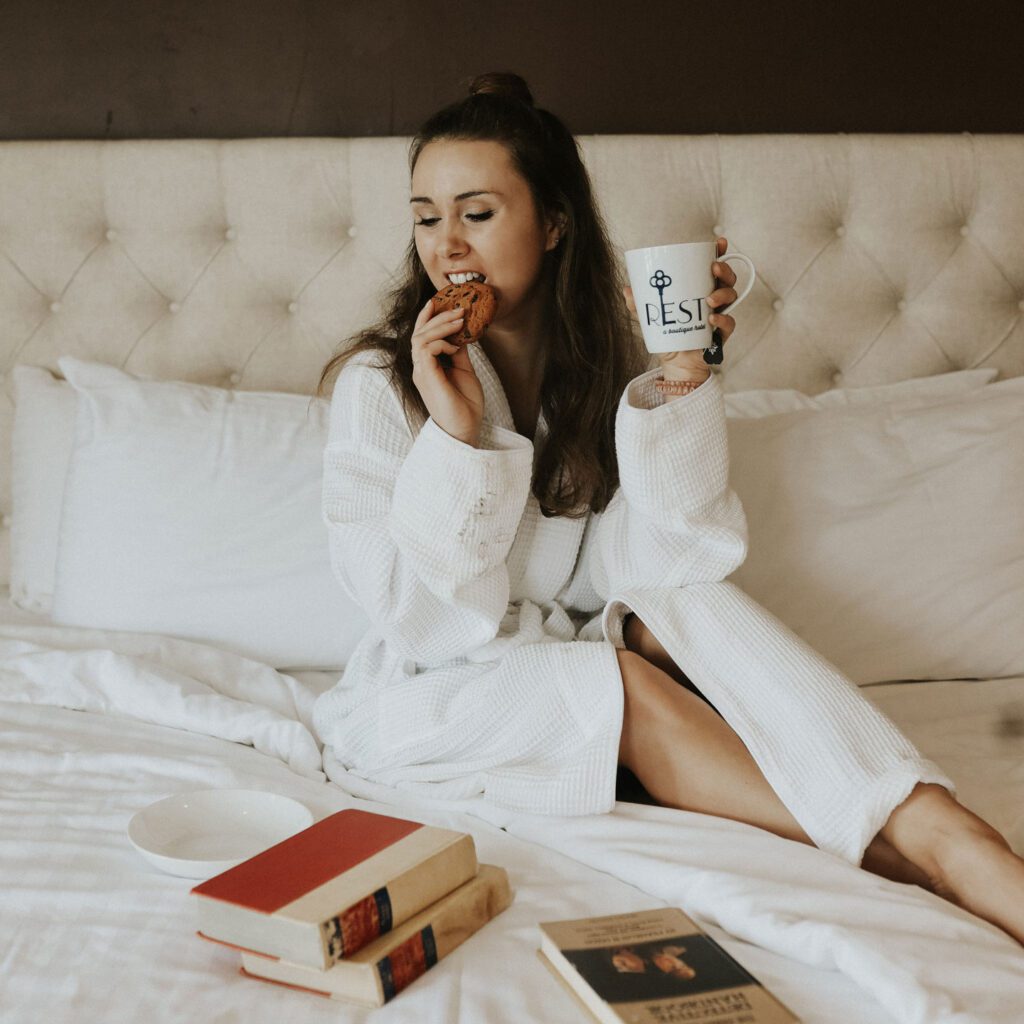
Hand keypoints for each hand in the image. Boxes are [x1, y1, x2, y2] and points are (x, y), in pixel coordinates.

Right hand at [410, 299, 484, 446]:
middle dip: (437, 316)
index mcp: (428, 367)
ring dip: (441, 326)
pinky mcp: (426, 377)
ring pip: (420, 338)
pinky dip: (441, 341)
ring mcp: (421, 372)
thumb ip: (459, 353)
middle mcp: (421, 368)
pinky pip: (426, 349)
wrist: (466, 428)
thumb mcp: (464, 371)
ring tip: (459, 321)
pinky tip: (455, 346)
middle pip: (419, 333)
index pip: (422, 336)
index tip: (440, 302)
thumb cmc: (465, 405)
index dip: (428, 317)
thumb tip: (462, 333)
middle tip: (458, 308)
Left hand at [622, 236, 739, 378]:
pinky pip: (729, 323)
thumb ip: (639, 305)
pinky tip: (712, 319)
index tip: (720, 243)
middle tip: (714, 269)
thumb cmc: (667, 335)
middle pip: (727, 278)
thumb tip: (627, 289)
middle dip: (724, 270)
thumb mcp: (650, 318)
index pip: (713, 267)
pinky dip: (723, 320)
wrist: (676, 363)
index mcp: (700, 288)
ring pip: (731, 296)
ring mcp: (720, 314)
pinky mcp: (721, 333)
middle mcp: (714, 298)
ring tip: (709, 300)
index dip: (720, 253)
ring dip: (723, 294)